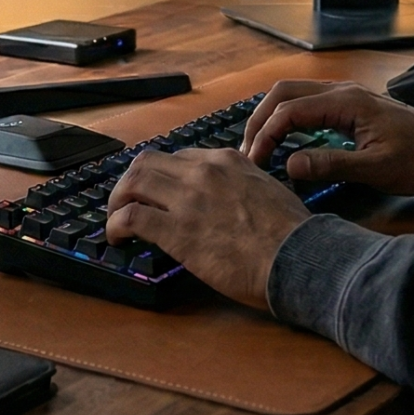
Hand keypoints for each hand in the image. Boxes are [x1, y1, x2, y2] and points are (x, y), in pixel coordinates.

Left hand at [104, 147, 311, 308]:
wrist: (298, 257)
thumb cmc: (292, 233)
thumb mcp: (268, 189)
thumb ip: (243, 184)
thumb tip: (231, 198)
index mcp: (226, 160)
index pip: (178, 157)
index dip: (162, 176)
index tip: (157, 192)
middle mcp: (203, 172)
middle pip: (147, 163)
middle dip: (130, 182)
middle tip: (125, 201)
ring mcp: (188, 199)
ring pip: (132, 183)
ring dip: (117, 200)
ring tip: (115, 219)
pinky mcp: (177, 230)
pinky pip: (131, 217)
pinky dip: (115, 226)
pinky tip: (117, 238)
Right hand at [242, 79, 413, 195]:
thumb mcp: (377, 169)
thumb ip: (332, 165)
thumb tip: (290, 165)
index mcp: (346, 101)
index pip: (290, 110)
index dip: (266, 135)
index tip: (255, 163)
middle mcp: (342, 91)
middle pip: (284, 93)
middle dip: (259, 120)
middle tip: (247, 152)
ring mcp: (345, 96)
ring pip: (294, 95)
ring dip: (271, 116)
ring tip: (258, 146)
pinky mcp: (349, 106)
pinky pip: (308, 103)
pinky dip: (287, 118)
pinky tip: (283, 140)